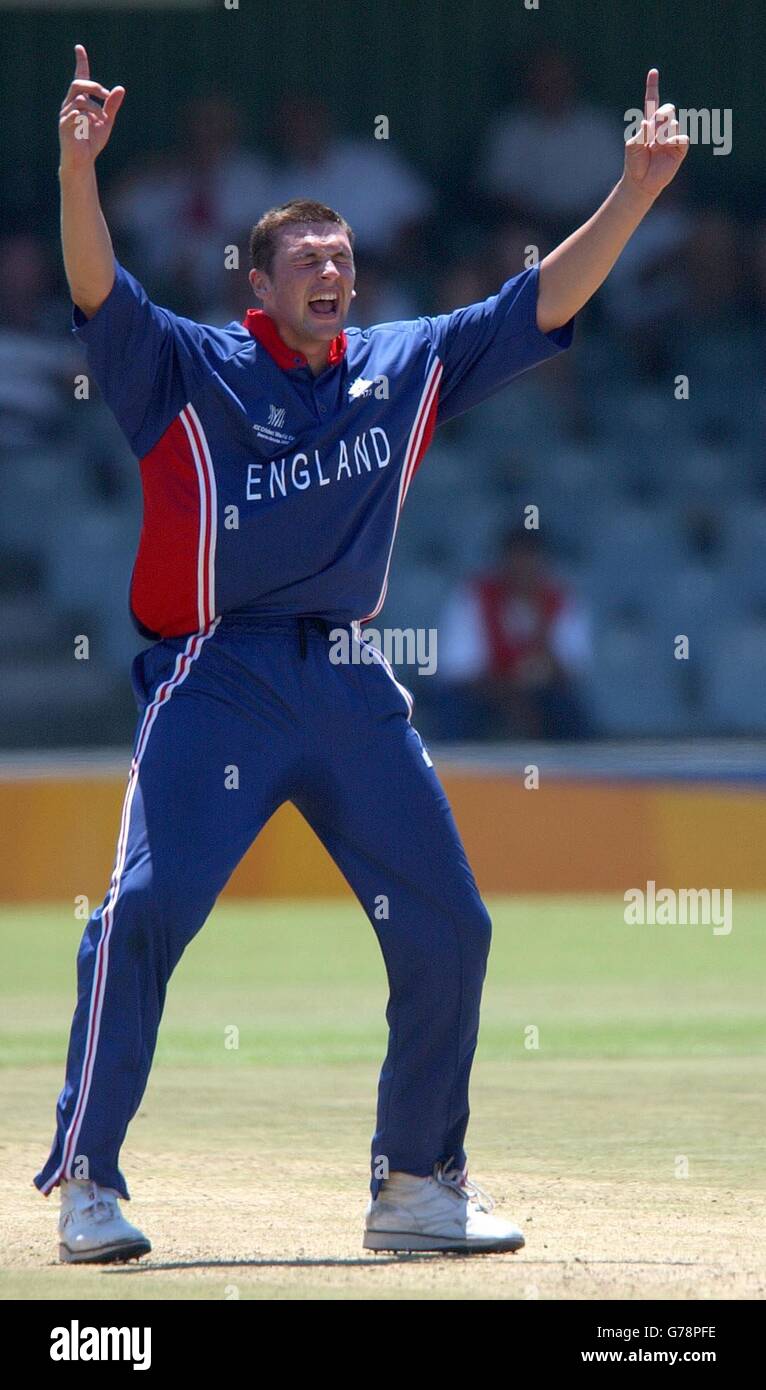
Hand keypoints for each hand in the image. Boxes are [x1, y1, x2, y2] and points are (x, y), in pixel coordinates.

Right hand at [59, 44, 124, 170]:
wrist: (83, 161)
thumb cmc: (92, 141)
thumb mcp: (106, 121)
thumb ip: (112, 106)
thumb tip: (120, 89)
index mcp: (79, 101)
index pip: (79, 77)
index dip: (81, 62)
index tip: (79, 48)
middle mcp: (70, 104)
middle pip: (78, 84)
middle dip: (94, 86)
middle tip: (107, 94)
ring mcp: (65, 114)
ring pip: (80, 100)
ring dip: (94, 108)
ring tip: (100, 120)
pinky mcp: (64, 125)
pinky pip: (74, 114)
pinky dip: (84, 118)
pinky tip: (88, 126)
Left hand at [623, 68, 688, 201]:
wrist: (641, 181)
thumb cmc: (634, 163)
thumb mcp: (632, 146)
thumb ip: (640, 133)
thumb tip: (648, 123)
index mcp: (650, 123)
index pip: (652, 101)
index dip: (653, 86)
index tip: (653, 72)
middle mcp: (662, 128)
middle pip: (668, 108)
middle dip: (663, 114)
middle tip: (655, 127)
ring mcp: (672, 137)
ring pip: (674, 123)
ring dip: (664, 132)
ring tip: (656, 145)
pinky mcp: (680, 148)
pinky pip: (682, 138)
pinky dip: (674, 140)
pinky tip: (667, 146)